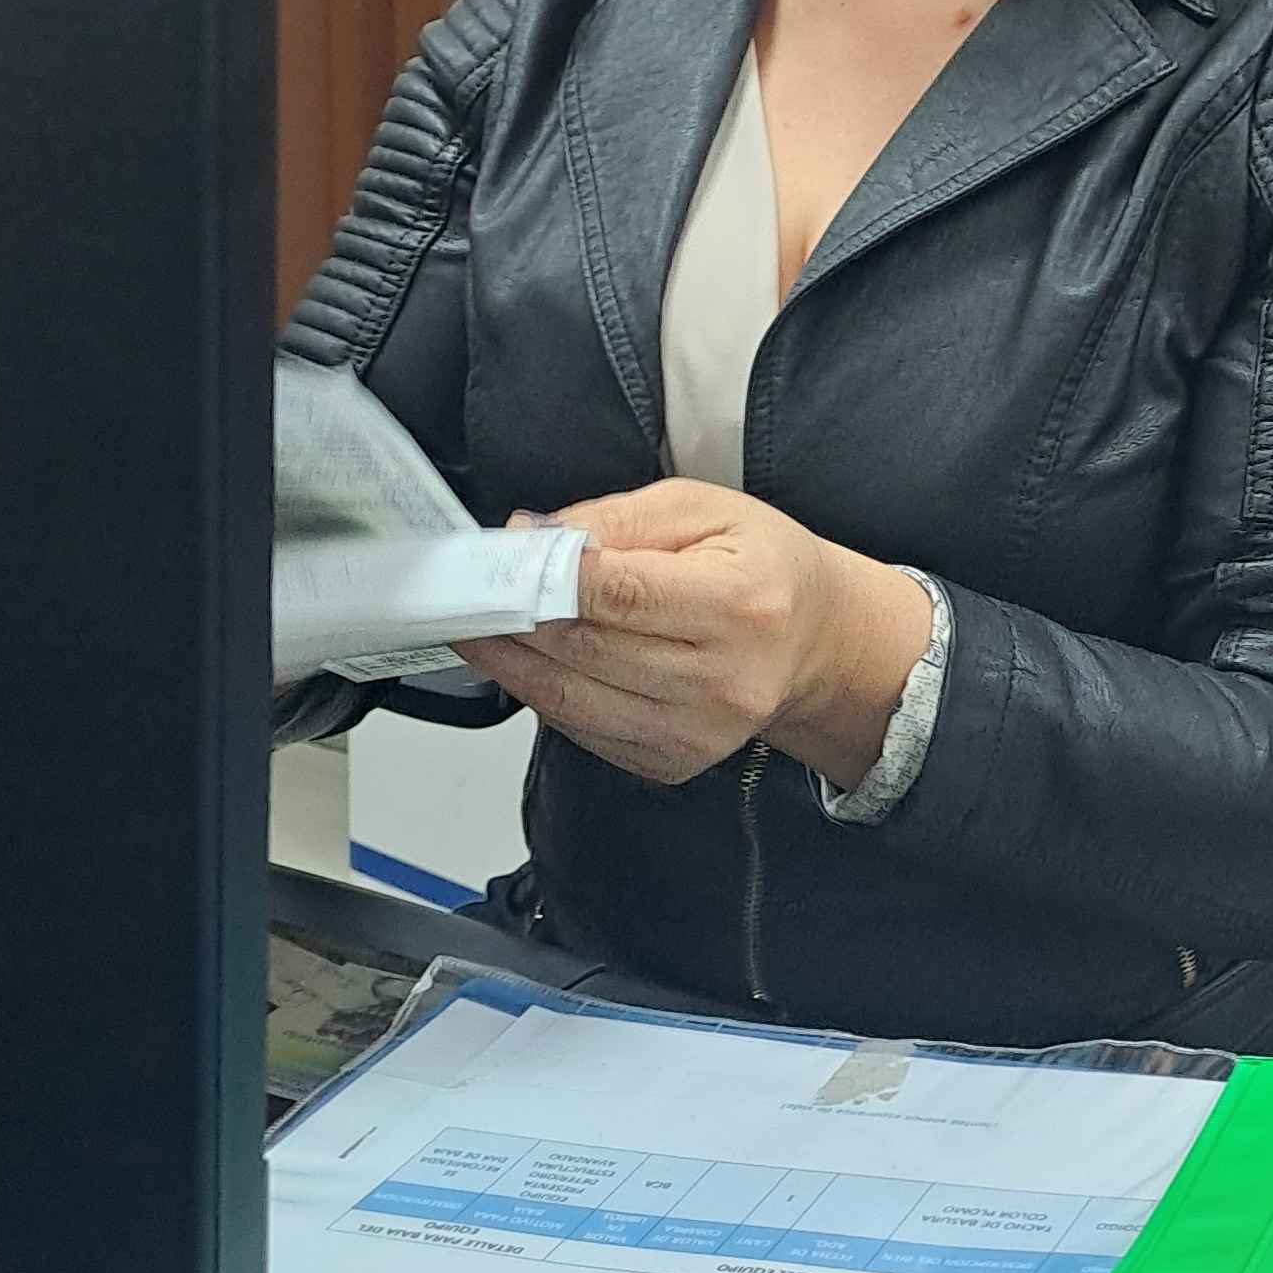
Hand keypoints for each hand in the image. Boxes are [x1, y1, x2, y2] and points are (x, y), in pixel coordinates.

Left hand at [456, 479, 928, 793]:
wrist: (818, 643)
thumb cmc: (765, 568)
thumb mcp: (704, 509)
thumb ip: (614, 520)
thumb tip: (529, 536)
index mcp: (740, 603)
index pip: (619, 594)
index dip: (542, 579)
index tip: (487, 564)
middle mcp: (723, 679)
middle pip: (584, 649)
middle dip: (508, 618)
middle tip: (455, 592)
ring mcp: (699, 732)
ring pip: (570, 698)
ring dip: (508, 662)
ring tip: (471, 625)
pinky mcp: (673, 762)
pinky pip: (582, 730)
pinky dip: (542, 694)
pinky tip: (523, 662)